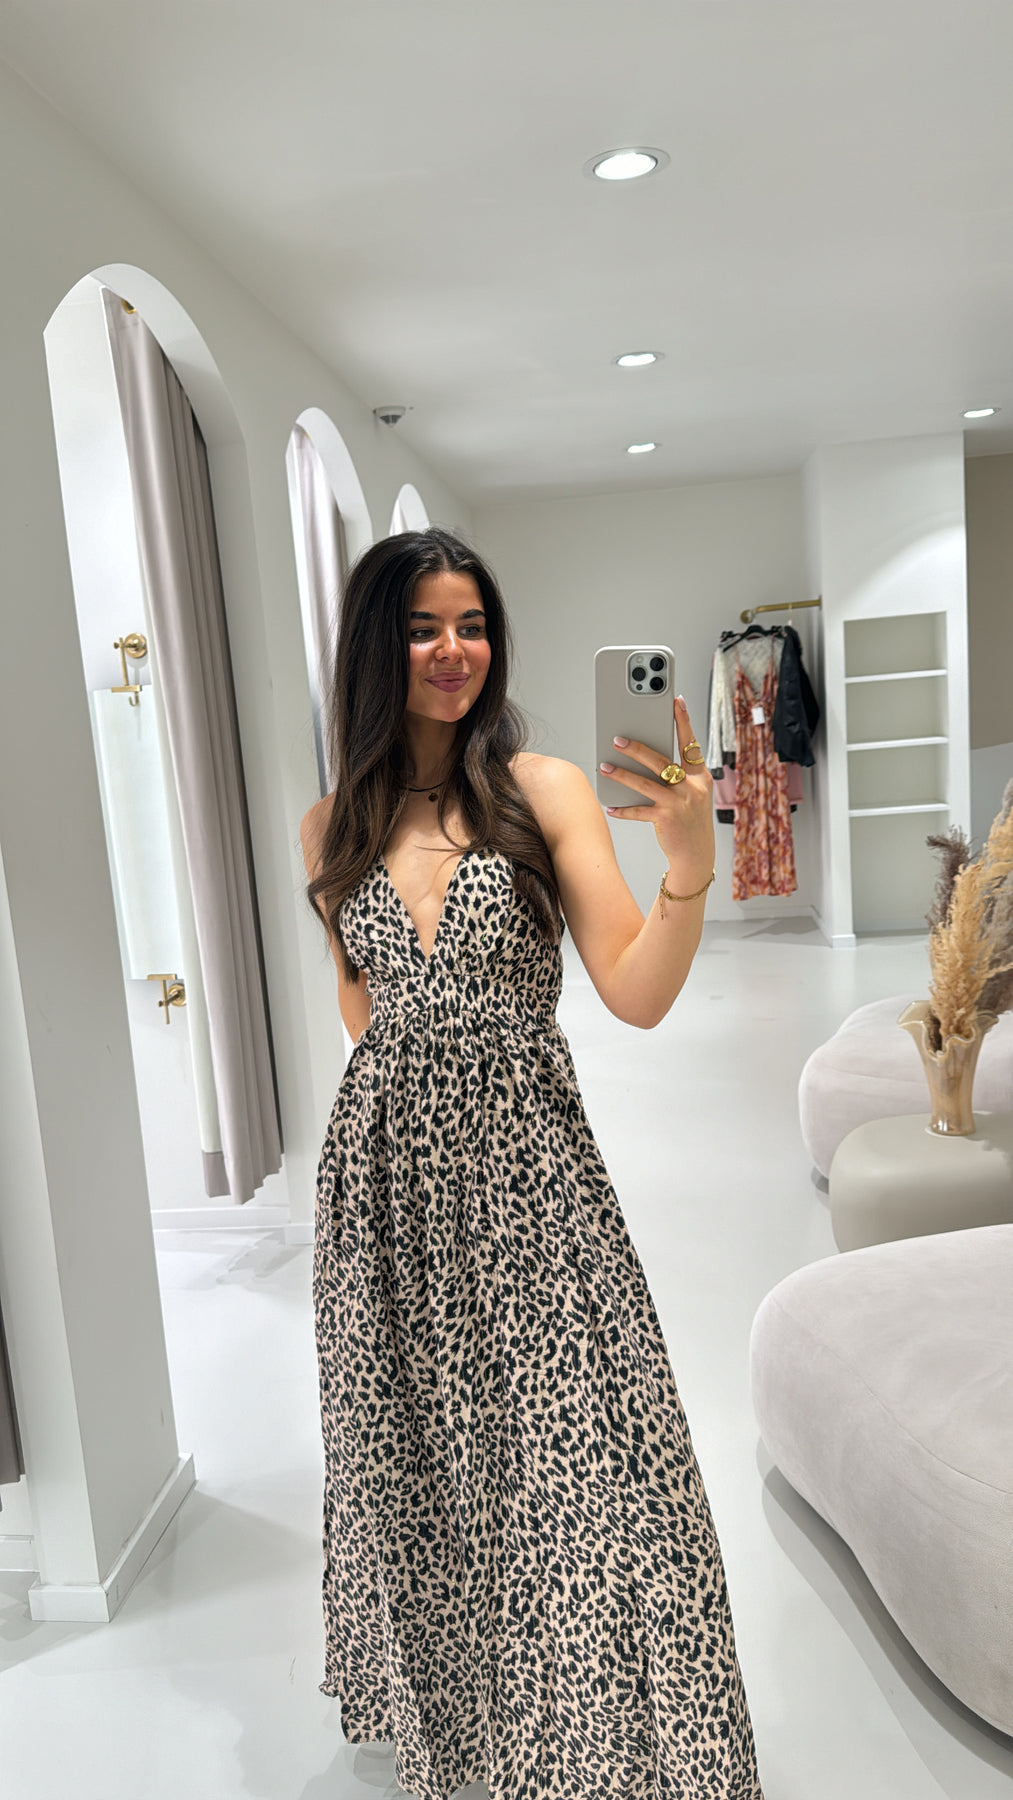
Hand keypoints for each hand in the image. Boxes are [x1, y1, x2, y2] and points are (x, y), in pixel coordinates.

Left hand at [598, 694, 714, 886]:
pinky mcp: (666, 819)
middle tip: (617, 738)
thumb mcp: (692, 794)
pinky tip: (610, 806)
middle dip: (637, 748)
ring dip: (622, 774)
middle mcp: (693, 788)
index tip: (676, 700)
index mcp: (700, 777)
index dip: (684, 721)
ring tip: (604, 766)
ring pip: (645, 783)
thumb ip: (676, 776)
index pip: (691, 743)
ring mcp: (680, 804)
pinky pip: (639, 810)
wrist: (697, 855)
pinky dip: (623, 808)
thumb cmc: (689, 820)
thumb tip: (645, 756)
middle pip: (661, 761)